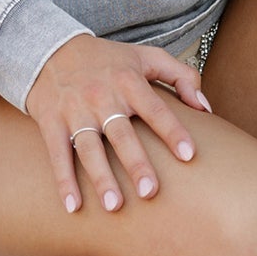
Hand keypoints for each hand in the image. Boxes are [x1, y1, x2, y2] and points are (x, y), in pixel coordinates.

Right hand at [26, 34, 210, 215]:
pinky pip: (58, 153)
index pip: (155, 108)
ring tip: (114, 206)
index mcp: (129, 81)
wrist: (50, 49)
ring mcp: (75, 110)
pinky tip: (73, 206)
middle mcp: (102, 97)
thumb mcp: (146, 57)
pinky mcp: (51, 121)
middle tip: (150, 192)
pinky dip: (64, 180)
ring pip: (89, 148)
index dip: (172, 131)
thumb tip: (206, 108)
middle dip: (135, 163)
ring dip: (101, 177)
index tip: (189, 155)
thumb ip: (182, 77)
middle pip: (121, 133)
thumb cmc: (107, 60)